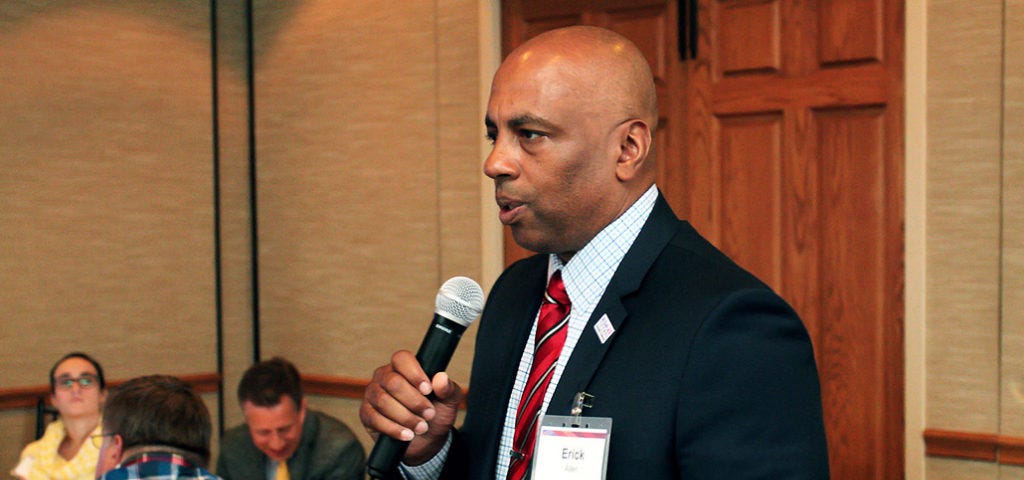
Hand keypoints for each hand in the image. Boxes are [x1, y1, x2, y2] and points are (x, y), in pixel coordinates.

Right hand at [360, 350, 464, 464]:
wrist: (426, 441)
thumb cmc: (435, 414)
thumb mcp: (448, 402)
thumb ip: (448, 388)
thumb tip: (441, 378)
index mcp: (403, 368)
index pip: (402, 359)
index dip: (414, 374)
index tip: (428, 390)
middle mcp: (384, 377)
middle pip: (393, 382)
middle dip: (414, 401)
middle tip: (429, 414)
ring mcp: (373, 394)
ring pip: (383, 401)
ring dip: (405, 417)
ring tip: (421, 427)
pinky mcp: (366, 414)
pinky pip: (374, 418)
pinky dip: (393, 428)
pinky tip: (407, 435)